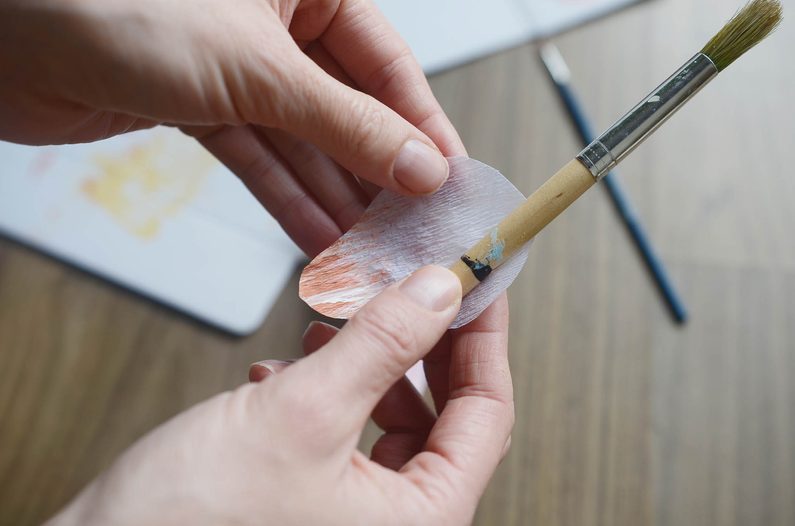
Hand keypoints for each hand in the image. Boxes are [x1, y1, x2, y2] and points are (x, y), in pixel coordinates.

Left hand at [0, 0, 465, 255]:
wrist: (3, 34)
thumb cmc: (115, 4)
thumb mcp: (260, 70)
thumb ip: (348, 124)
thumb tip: (420, 165)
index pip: (389, 65)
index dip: (422, 128)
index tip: (449, 183)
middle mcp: (277, 21)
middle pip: (349, 110)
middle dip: (377, 176)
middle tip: (409, 230)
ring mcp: (238, 66)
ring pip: (304, 143)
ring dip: (334, 200)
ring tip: (368, 252)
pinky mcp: (201, 104)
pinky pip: (259, 157)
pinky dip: (284, 199)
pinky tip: (316, 239)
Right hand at [48, 267, 512, 525]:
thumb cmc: (192, 523)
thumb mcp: (303, 412)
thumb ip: (382, 345)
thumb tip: (441, 292)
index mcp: (421, 520)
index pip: (486, 415)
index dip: (485, 340)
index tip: (477, 282)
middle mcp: (397, 524)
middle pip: (443, 415)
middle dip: (422, 346)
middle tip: (411, 288)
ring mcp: (354, 515)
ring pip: (389, 419)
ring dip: (367, 366)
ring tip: (331, 329)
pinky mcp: (312, 503)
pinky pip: (344, 436)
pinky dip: (325, 394)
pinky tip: (283, 374)